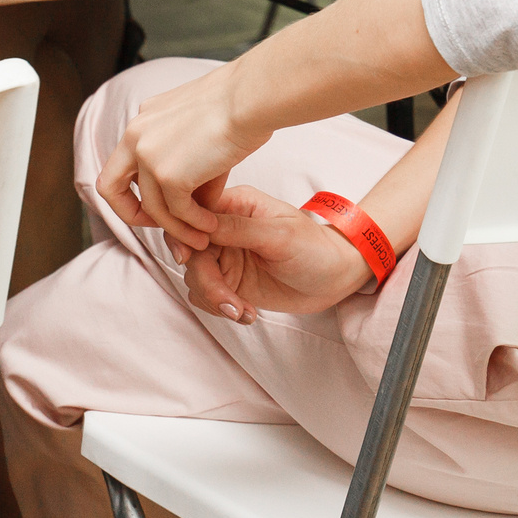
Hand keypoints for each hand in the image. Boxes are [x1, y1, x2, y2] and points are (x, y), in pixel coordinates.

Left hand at [96, 62, 269, 251]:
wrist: (252, 97)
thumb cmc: (242, 105)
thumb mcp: (203, 133)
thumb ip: (190, 169)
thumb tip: (195, 207)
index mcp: (143, 120)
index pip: (122, 162)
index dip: (134, 189)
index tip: (159, 200)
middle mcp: (136, 136)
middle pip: (110, 187)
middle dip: (131, 214)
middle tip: (162, 225)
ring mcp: (148, 156)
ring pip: (152, 208)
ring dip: (178, 227)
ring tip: (202, 235)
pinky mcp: (168, 175)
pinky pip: (178, 212)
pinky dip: (194, 223)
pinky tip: (211, 225)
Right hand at [175, 185, 374, 323]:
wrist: (334, 278)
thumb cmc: (315, 248)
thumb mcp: (281, 235)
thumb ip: (239, 229)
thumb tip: (200, 223)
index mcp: (236, 204)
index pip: (193, 212)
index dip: (183, 234)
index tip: (190, 258)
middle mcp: (224, 227)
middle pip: (189, 251)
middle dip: (206, 281)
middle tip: (229, 302)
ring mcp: (224, 255)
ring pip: (193, 276)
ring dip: (215, 299)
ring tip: (244, 312)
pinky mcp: (227, 281)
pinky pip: (203, 295)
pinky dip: (219, 308)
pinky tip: (247, 313)